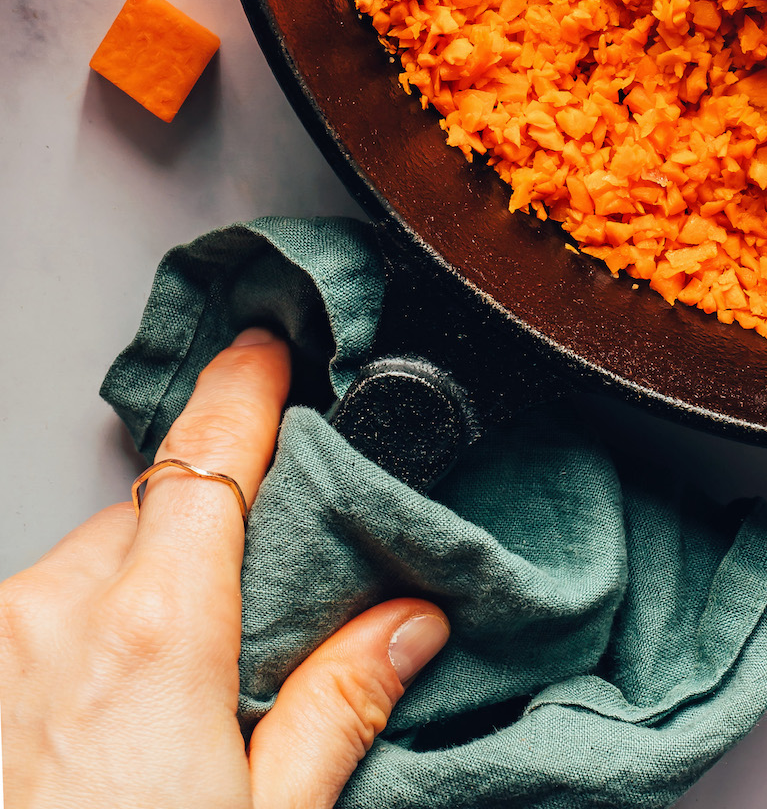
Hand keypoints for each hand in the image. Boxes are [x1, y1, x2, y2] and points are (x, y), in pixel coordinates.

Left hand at [0, 326, 449, 807]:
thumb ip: (336, 706)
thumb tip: (408, 619)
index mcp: (155, 634)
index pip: (210, 455)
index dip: (246, 389)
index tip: (270, 348)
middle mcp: (58, 614)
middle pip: (152, 521)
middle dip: (197, 554)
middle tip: (239, 636)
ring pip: (85, 575)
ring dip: (127, 611)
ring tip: (156, 720)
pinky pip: (31, 623)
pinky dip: (70, 653)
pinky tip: (94, 739)